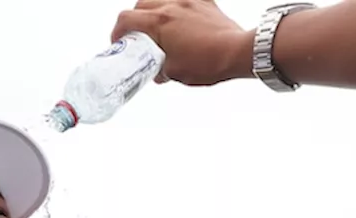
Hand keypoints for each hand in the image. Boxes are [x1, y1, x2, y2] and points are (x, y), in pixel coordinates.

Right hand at [111, 0, 253, 85]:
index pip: (126, 20)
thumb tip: (157, 72)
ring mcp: (188, 1)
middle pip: (140, 5)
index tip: (119, 43)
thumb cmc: (210, 61)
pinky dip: (176, 5)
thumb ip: (161, 70)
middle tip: (138, 37)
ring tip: (157, 26)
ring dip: (152, 9)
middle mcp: (170, 6)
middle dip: (134, 21)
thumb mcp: (176, 73)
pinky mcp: (204, 2)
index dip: (117, 33)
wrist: (238, 52)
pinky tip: (179, 16)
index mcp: (158, 22)